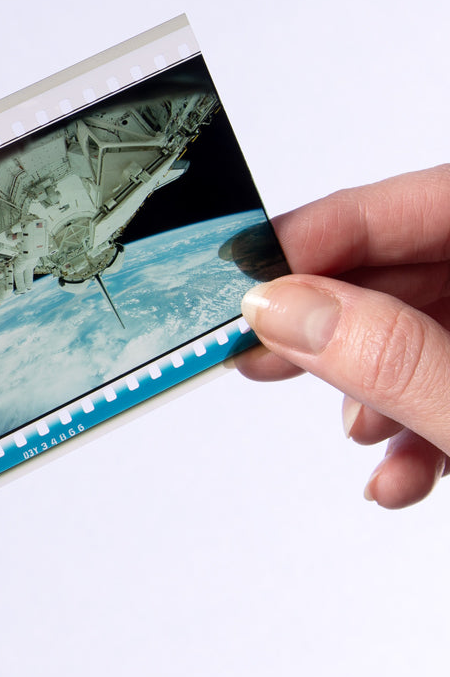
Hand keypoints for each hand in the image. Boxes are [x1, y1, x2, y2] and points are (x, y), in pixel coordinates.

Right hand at [237, 164, 449, 507]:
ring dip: (376, 389)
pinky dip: (417, 430)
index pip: (424, 202)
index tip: (246, 273)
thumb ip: (395, 359)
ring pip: (426, 330)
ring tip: (353, 431)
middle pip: (413, 267)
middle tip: (259, 347)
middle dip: (335, 322)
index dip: (325, 233)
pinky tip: (401, 474)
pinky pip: (449, 381)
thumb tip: (288, 313)